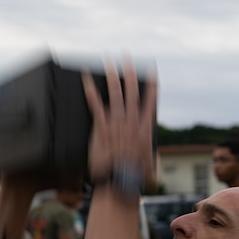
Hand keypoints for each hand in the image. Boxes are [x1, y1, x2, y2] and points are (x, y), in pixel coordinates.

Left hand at [82, 59, 157, 184]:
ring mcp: (116, 123)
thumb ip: (151, 158)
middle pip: (131, 91)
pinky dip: (90, 89)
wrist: (120, 182)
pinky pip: (94, 104)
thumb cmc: (133, 178)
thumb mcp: (149, 166)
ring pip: (114, 92)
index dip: (151, 84)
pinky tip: (85, 78)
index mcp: (144, 128)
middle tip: (126, 57)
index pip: (150, 101)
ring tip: (108, 60)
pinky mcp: (102, 127)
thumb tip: (152, 161)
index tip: (151, 71)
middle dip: (129, 72)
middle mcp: (131, 121)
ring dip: (111, 74)